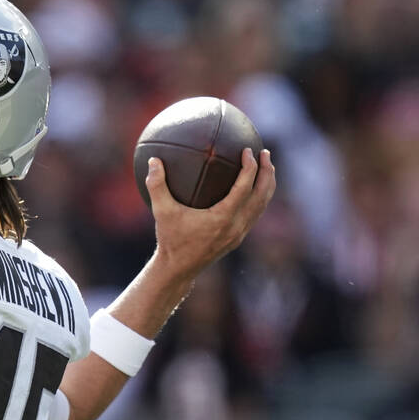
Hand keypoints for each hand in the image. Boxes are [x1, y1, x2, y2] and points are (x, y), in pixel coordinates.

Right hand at [146, 147, 275, 279]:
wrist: (178, 269)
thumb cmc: (170, 239)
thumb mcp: (161, 212)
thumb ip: (156, 186)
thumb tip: (152, 161)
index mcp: (222, 218)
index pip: (244, 188)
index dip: (250, 167)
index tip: (248, 150)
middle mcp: (236, 226)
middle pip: (261, 195)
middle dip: (266, 172)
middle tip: (264, 153)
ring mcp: (239, 233)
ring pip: (262, 206)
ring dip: (267, 185)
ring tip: (266, 167)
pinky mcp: (238, 238)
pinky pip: (255, 214)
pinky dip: (259, 198)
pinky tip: (253, 188)